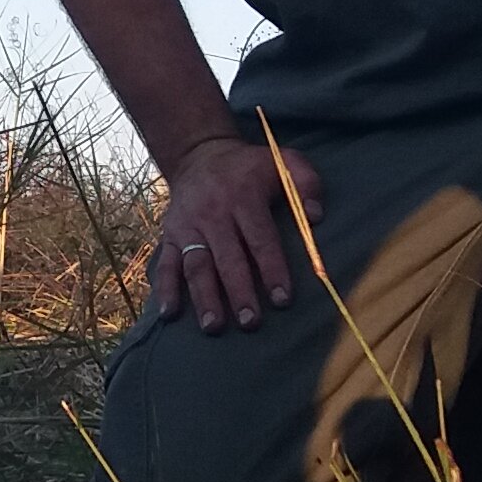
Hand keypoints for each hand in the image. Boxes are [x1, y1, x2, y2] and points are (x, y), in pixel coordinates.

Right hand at [147, 130, 322, 333]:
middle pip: (227, 258)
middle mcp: (213, 213)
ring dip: (204, 297)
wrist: (199, 155)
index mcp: (244, 197)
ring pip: (196, 265)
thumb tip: (315, 217)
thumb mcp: (281, 162)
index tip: (282, 299)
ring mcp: (188, 226)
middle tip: (251, 323)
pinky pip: (166, 263)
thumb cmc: (249, 168)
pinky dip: (165, 289)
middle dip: (239, 292)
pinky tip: (169, 314)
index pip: (260, 238)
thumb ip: (305, 183)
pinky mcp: (170, 234)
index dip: (272, 269)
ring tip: (214, 326)